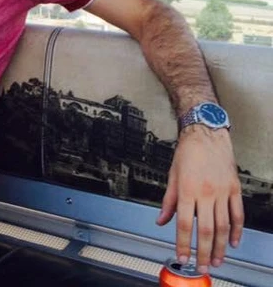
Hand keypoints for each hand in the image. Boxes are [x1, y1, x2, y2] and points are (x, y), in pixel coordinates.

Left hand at [156, 126, 243, 273]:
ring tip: (216, 260)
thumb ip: (168, 201)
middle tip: (202, 266)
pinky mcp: (234, 189)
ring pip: (223, 226)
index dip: (183, 242)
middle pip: (205, 229)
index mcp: (187, 189)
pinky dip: (236, 231)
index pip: (183, 223)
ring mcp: (222, 191)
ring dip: (220, 246)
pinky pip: (237, 214)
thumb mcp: (172, 175)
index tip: (182, 256)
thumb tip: (161, 220)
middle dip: (203, 251)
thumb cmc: (187, 152)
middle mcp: (205, 192)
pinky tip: (232, 242)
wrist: (206, 133)